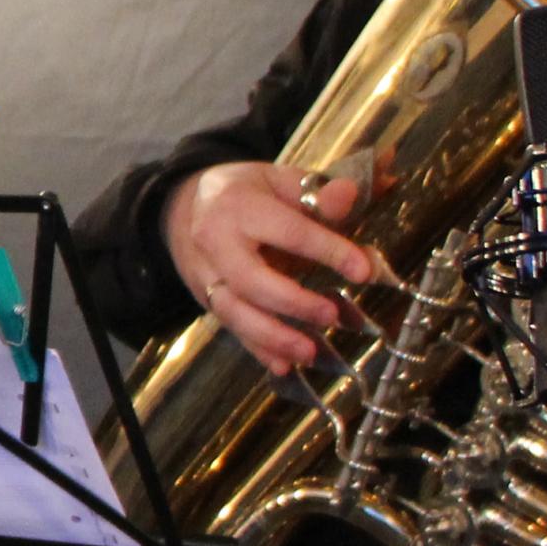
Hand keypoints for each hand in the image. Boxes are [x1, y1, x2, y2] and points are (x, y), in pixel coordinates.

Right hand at [160, 160, 386, 375]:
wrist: (183, 206)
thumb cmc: (245, 192)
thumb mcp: (278, 179)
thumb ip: (316, 192)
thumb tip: (349, 196)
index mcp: (240, 205)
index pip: (289, 232)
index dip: (328, 251)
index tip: (363, 271)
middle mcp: (216, 241)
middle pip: (250, 280)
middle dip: (293, 302)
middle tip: (331, 314)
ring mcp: (205, 273)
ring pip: (234, 311)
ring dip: (272, 337)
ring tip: (309, 352)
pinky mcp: (204, 298)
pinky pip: (230, 327)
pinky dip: (256, 349)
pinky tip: (282, 365)